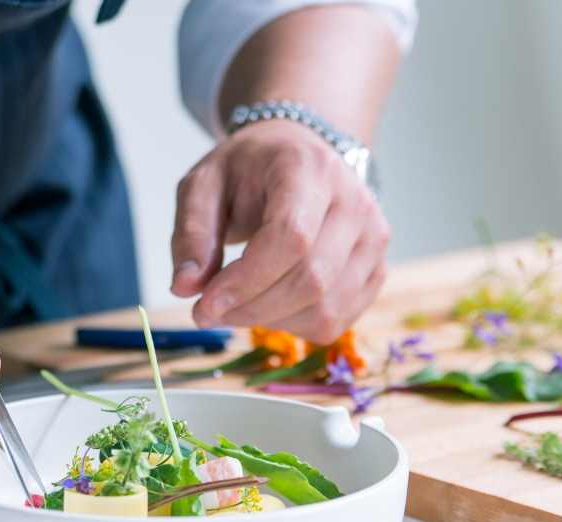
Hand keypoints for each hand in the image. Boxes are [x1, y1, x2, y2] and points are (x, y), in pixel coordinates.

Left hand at [170, 120, 388, 343]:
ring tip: (237, 303)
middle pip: (311, 279)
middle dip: (250, 308)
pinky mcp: (376, 269)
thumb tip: (185, 287)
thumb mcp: (204, 185)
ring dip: (269, 320)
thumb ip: (192, 234)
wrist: (300, 156)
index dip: (246, 281)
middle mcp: (354, 201)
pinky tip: (268, 303)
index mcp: (309, 169)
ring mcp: (373, 238)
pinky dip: (293, 325)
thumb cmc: (249, 171)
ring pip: (324, 309)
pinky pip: (335, 321)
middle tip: (209, 310)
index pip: (291, 237)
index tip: (204, 304)